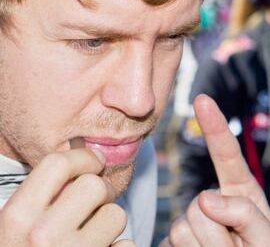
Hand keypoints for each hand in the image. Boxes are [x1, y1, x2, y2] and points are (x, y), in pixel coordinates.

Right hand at [0, 149, 133, 245]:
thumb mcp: (15, 228)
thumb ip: (42, 198)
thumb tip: (86, 162)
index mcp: (16, 218)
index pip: (58, 164)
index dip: (82, 158)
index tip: (92, 164)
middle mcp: (42, 236)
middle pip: (95, 186)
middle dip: (100, 192)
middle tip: (95, 203)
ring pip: (116, 215)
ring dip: (109, 223)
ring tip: (91, 238)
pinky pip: (127, 245)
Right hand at [161, 94, 269, 245]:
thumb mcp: (267, 238)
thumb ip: (245, 214)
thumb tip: (204, 197)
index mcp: (240, 193)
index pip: (227, 155)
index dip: (215, 127)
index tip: (202, 99)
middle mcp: (212, 202)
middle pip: (200, 204)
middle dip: (218, 234)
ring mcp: (191, 221)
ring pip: (184, 227)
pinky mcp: (173, 240)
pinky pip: (173, 242)